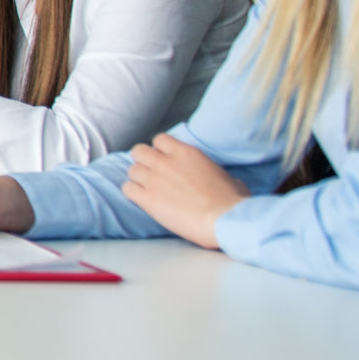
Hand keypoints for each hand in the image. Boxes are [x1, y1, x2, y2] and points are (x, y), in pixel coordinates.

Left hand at [121, 134, 245, 248]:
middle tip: (151, 174)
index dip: (159, 150)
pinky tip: (142, 200)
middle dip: (143, 161)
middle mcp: (166, 162)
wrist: (223, 220)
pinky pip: (127, 189)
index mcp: (186, 153)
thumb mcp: (230, 179)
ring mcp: (154, 179)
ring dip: (138, 179)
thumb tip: (231, 184)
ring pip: (131, 170)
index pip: (159, 139)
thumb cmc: (231, 202)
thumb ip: (217, 175)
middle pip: (138, 151)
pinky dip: (132, 194)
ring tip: (147, 190)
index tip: (164, 160)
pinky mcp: (147, 199)